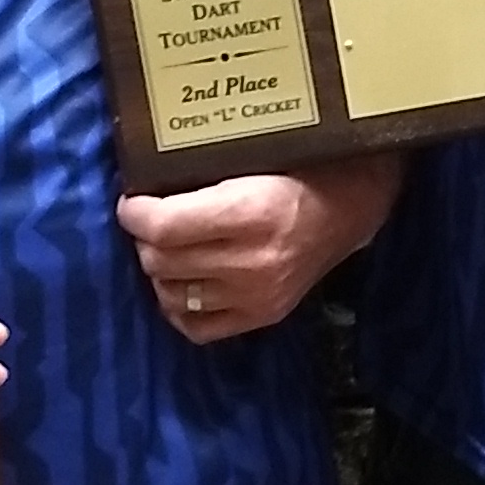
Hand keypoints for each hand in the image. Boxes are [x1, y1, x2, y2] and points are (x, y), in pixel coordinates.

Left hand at [118, 153, 403, 342]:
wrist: (353, 204)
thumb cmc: (301, 168)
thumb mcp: (253, 157)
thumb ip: (201, 174)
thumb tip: (145, 185)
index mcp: (252, 212)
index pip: (165, 227)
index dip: (135, 213)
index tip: (131, 201)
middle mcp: (253, 262)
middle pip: (161, 261)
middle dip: (146, 238)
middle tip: (153, 219)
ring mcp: (258, 296)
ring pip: (171, 294)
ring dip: (161, 270)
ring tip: (170, 247)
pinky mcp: (264, 316)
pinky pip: (196, 327)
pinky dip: (180, 306)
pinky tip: (184, 281)